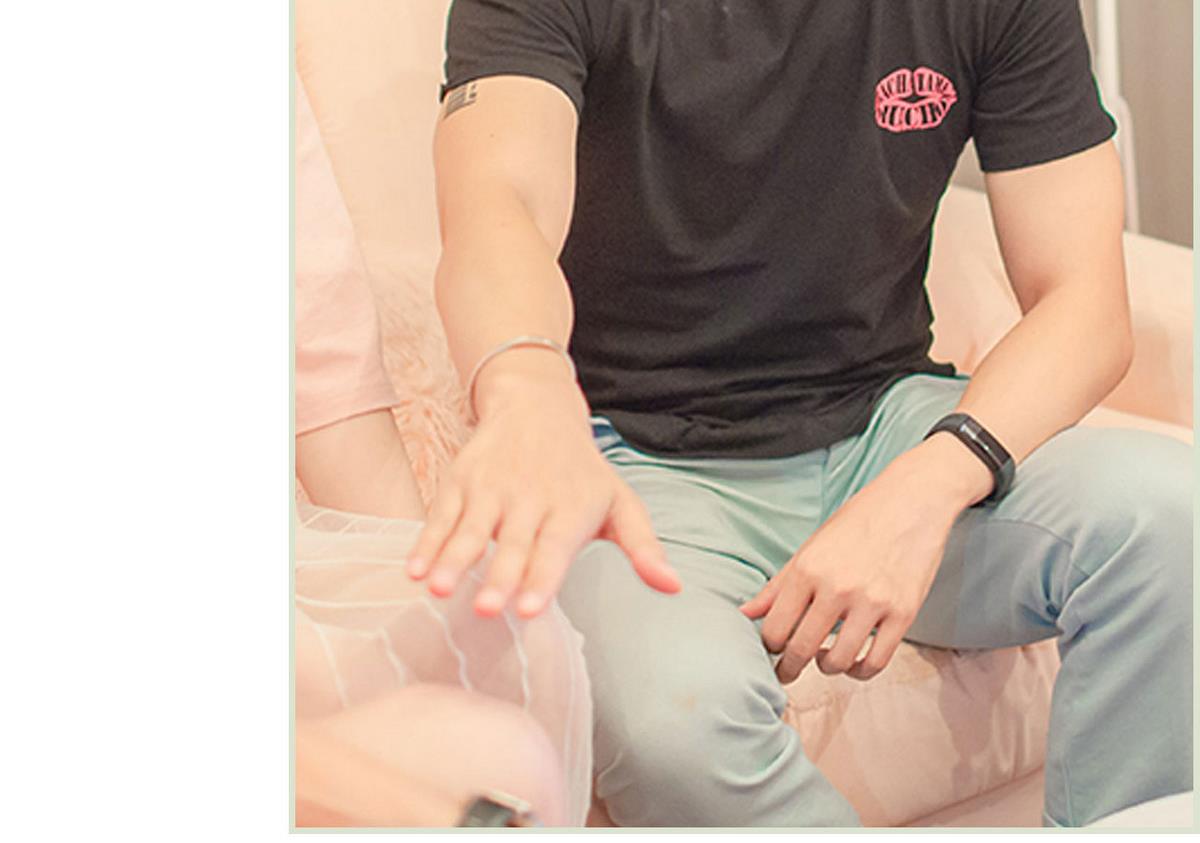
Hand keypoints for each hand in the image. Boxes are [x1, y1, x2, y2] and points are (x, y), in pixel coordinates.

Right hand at [406, 362, 680, 617]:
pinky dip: (426, 542)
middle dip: (499, 576)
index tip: (529, 609)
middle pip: (512, 543)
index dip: (541, 578)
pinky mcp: (461, 481)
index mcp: (571, 509)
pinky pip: (441, 515)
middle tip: (486, 610)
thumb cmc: (582, 470)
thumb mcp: (620, 502)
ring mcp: (492, 488)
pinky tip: (415, 569)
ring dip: (453, 559)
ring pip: (470, 529)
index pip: (554, 548)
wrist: (537, 405)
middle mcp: (530, 498)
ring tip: (440, 589)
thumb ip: (643, 547)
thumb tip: (674, 588)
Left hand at [740, 434, 990, 681]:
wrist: (911, 502)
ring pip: (837, 662)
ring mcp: (872, 602)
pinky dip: (860, 671)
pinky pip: (876, 662)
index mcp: (808, 569)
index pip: (774, 628)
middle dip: (788, 668)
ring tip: (822, 659)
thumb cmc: (856, 523)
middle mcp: (837, 587)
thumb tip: (744, 613)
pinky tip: (853, 662)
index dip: (768, 647)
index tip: (771, 650)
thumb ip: (777, 586)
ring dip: (825, 667)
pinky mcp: (903, 614)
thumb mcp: (810, 548)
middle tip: (786, 673)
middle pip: (801, 649)